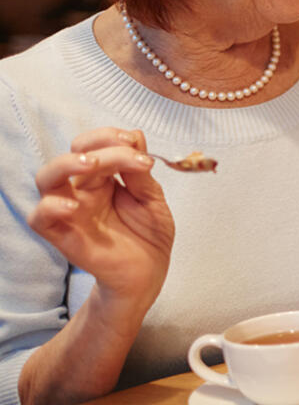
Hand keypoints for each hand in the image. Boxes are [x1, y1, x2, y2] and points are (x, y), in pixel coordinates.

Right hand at [27, 127, 174, 309]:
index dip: (109, 137)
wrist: (150, 270)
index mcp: (104, 177)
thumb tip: (136, 134)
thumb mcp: (153, 198)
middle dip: (94, 144)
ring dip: (65, 165)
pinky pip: (39, 218)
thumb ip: (141, 173)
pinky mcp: (62, 234)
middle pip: (71, 155)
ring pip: (46, 179)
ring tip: (92, 165)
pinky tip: (72, 206)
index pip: (94, 145)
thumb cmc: (149, 233)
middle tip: (123, 149)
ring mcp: (70, 210)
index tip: (134, 142)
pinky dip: (49, 207)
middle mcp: (82, 189)